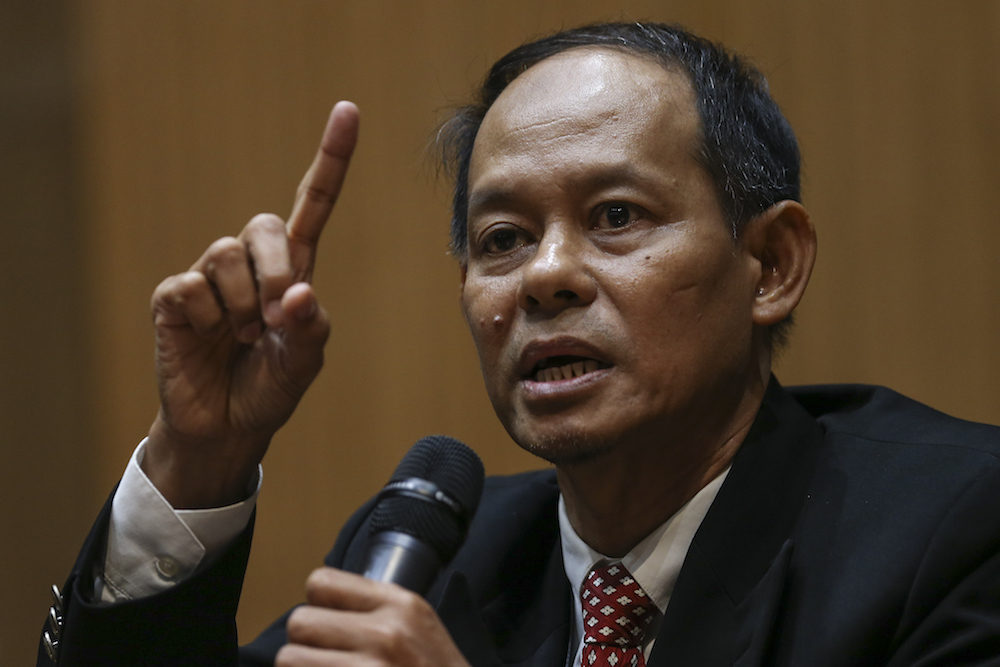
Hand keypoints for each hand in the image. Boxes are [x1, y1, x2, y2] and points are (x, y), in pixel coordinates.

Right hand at [143, 101, 359, 507]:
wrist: (226, 428)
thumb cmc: (270, 386)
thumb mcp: (306, 360)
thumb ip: (311, 326)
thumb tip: (297, 292)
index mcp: (292, 270)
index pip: (313, 205)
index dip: (330, 160)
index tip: (348, 111)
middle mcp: (250, 265)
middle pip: (263, 225)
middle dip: (275, 271)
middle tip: (277, 318)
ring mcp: (209, 279)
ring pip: (225, 255)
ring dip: (242, 305)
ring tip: (243, 338)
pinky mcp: (174, 298)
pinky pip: (190, 287)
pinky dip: (207, 318)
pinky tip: (208, 339)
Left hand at [277, 568, 471, 666]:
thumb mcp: (419, 625)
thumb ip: (376, 608)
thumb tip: (320, 603)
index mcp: (400, 604)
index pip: (322, 582)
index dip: (317, 605)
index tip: (327, 624)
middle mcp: (385, 633)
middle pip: (301, 622)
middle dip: (305, 644)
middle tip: (326, 658)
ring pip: (290, 659)